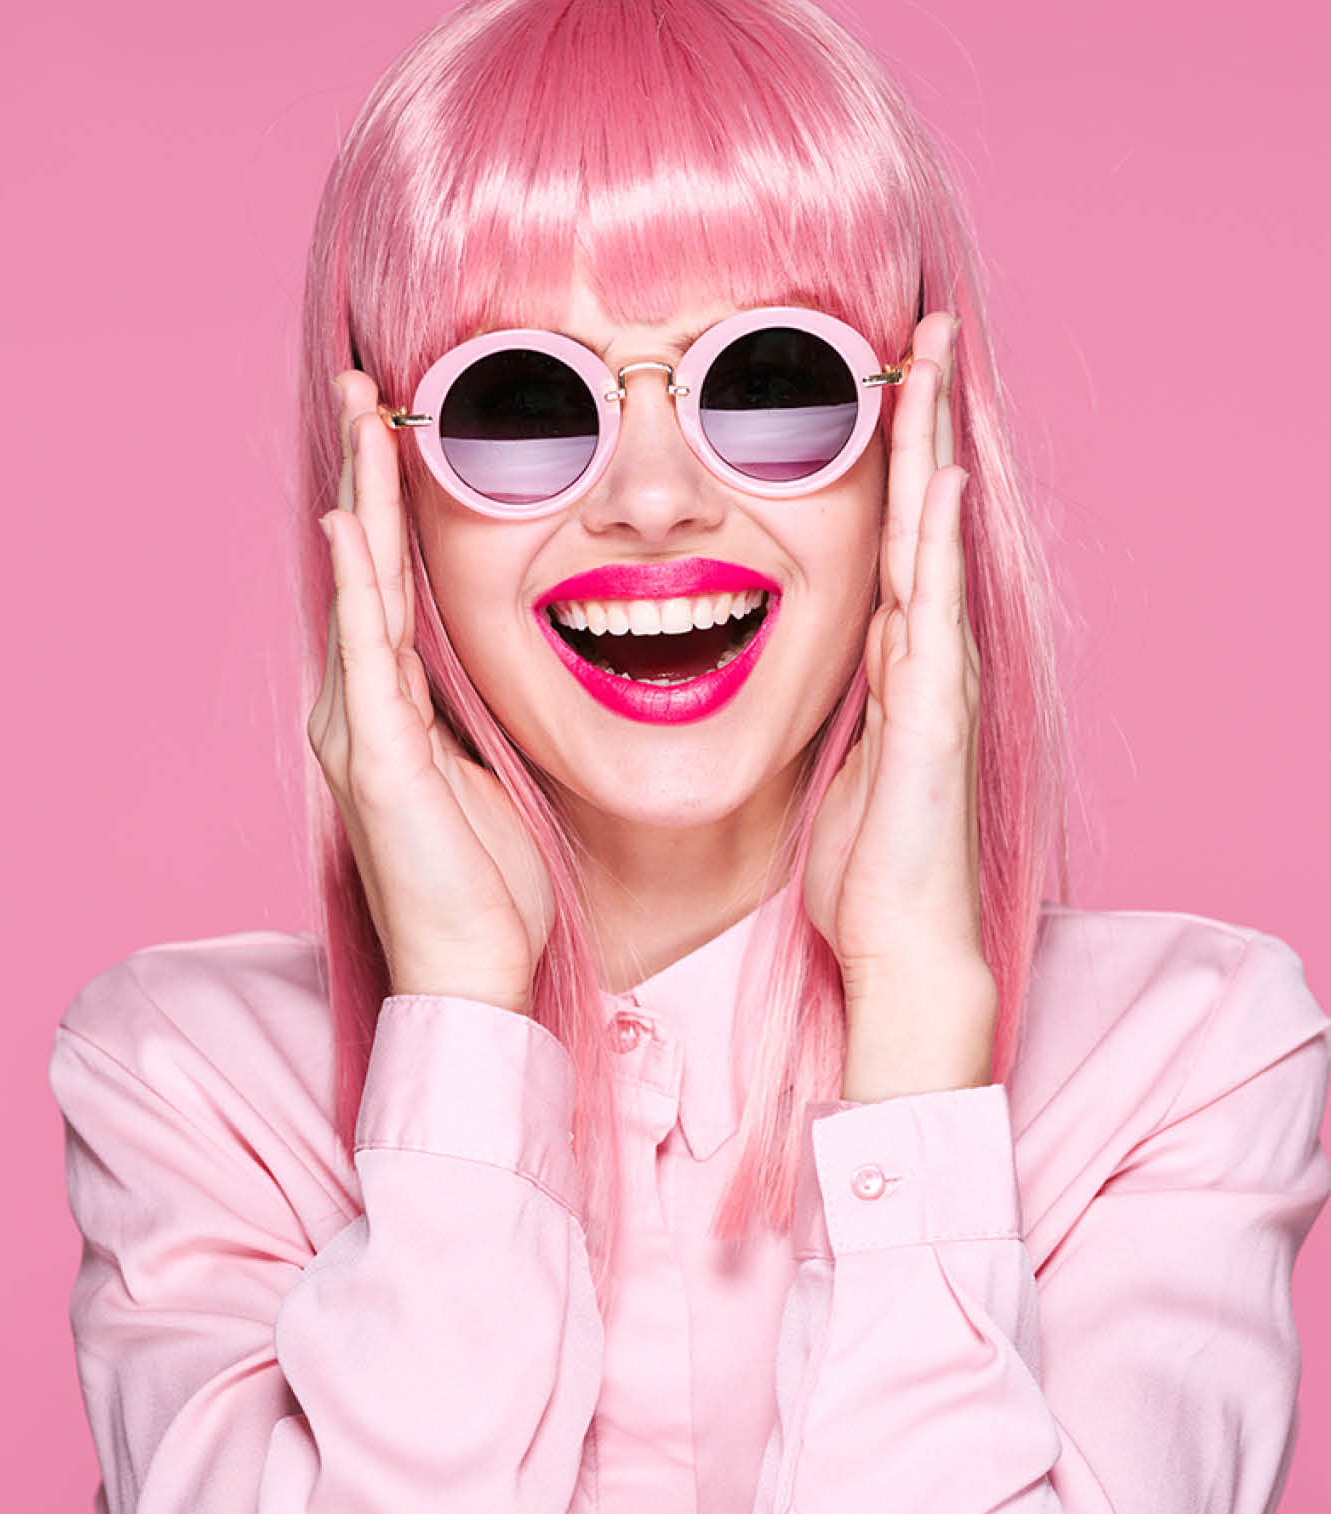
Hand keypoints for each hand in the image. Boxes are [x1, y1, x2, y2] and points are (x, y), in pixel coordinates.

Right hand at [313, 373, 554, 1012]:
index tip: (401, 428)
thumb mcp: (493, 778)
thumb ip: (484, 716)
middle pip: (367, 569)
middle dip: (367, 475)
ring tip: (359, 420)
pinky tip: (354, 529)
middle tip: (365, 387)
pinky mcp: (379, 764)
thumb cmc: (490, 890)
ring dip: (362, 502)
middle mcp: (362, 709)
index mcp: (394, 710)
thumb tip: (518, 663)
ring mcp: (361, 733)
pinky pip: (368, 660)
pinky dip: (360, 591)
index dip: (395, 504)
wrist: (472, 975)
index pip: (395, 585)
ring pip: (361, 594)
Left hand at [803, 312, 996, 1099]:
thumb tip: (809, 659)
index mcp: (894, 668)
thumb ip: (831, 706)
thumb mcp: (833, 767)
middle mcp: (924, 660)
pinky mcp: (933, 720)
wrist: (902, 952)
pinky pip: (933, 615)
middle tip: (923, 330)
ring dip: (930, 450)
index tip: (882, 380)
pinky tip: (936, 480)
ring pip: (931, 543)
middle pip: (919, 518)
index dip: (888, 458)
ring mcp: (936, 684)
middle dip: (920, 422)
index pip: (889, 539)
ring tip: (931, 361)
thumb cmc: (863, 875)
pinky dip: (935, 545)